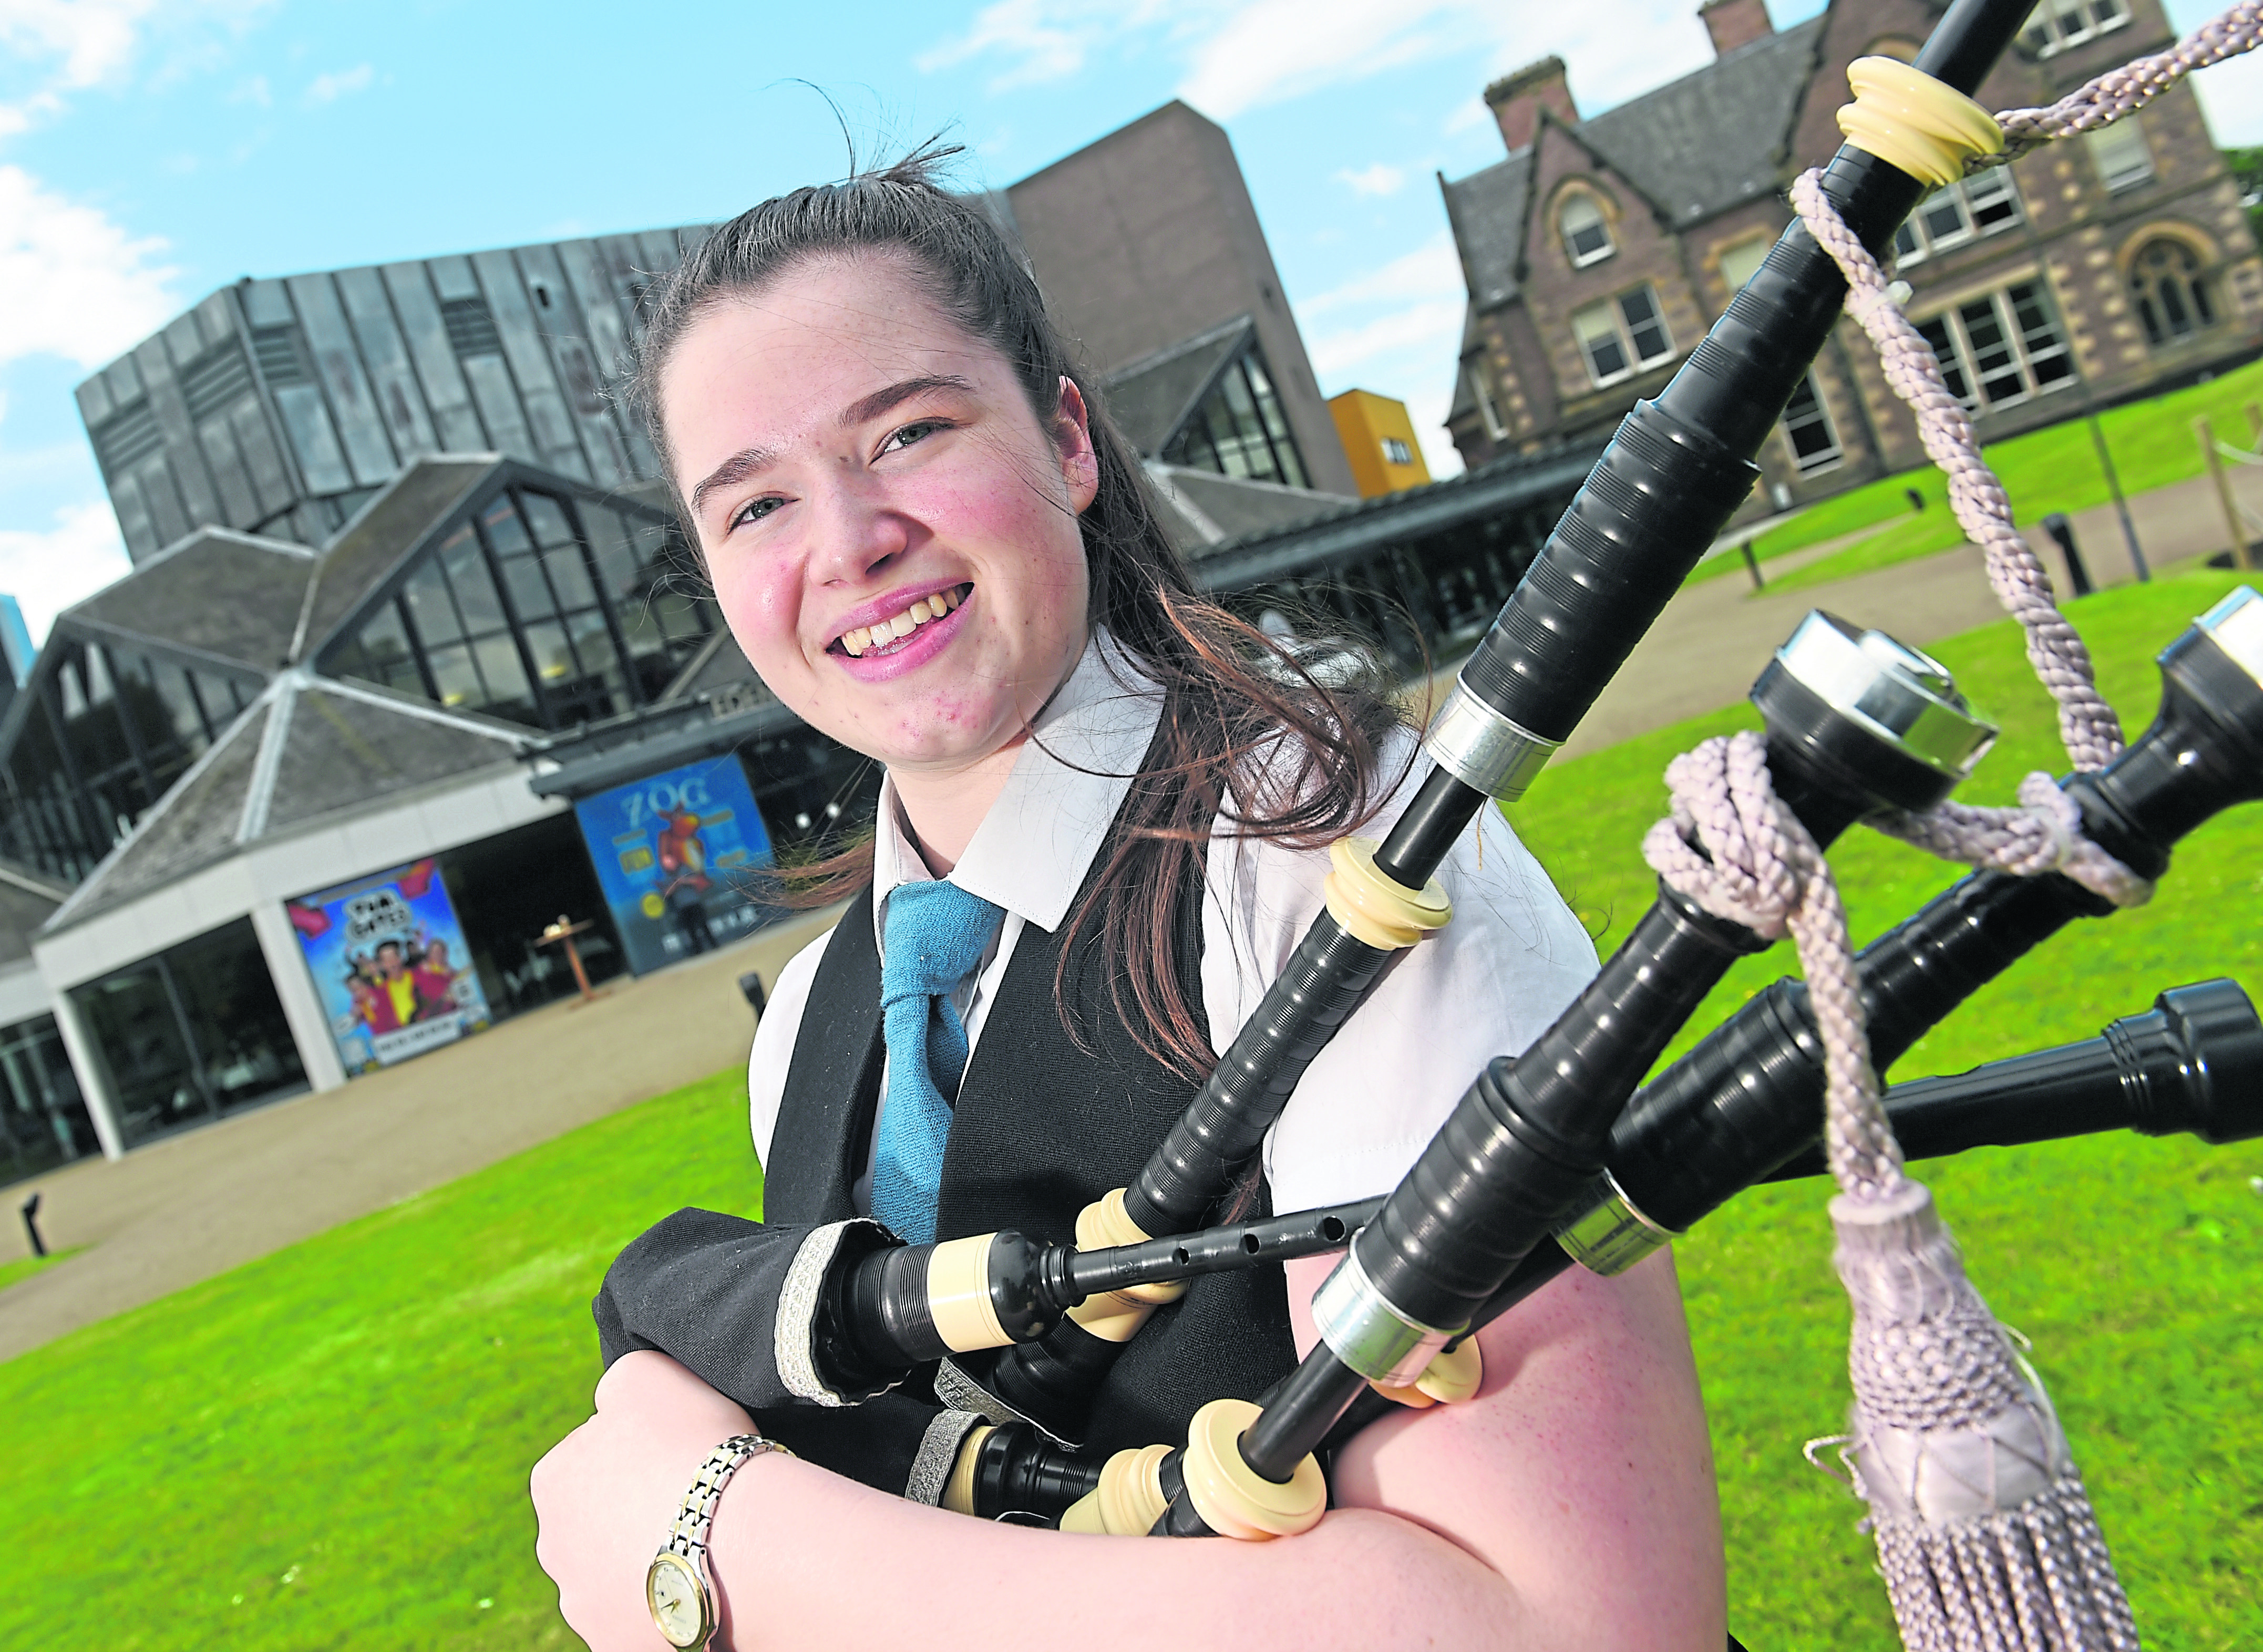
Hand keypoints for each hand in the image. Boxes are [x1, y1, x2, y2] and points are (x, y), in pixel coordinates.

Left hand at [532, 1351, 757, 1650]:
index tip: (682, 1450)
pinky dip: (670, 1597)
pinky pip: (644, 1612)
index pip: (593, 1452)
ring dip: (651, 1554)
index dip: (642, 1446)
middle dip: (638, 1506)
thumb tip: (612, 1406)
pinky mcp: (615, 1642)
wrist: (741, 1542)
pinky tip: (705, 1578)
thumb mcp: (645, 1373)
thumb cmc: (694, 1448)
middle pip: (601, 1516)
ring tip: (706, 1540)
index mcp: (552, 1480)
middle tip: (694, 1495)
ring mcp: (583, 1604)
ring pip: (619, 1569)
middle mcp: (553, 1547)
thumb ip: (616, 1384)